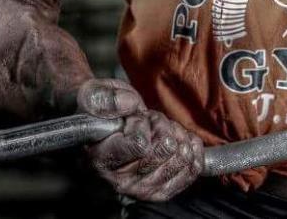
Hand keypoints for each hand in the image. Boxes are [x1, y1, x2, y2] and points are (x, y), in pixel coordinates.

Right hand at [77, 78, 204, 201]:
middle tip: (150, 121)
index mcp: (101, 159)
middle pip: (165, 151)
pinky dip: (194, 152)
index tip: (134, 117)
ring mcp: (140, 189)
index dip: (144, 124)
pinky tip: (186, 141)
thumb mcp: (92, 94)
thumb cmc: (99, 110)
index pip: (140, 145)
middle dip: (164, 127)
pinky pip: (189, 173)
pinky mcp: (159, 190)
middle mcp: (119, 181)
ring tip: (164, 130)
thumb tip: (130, 105)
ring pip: (180, 159)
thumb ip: (105, 98)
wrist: (101, 127)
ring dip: (178, 137)